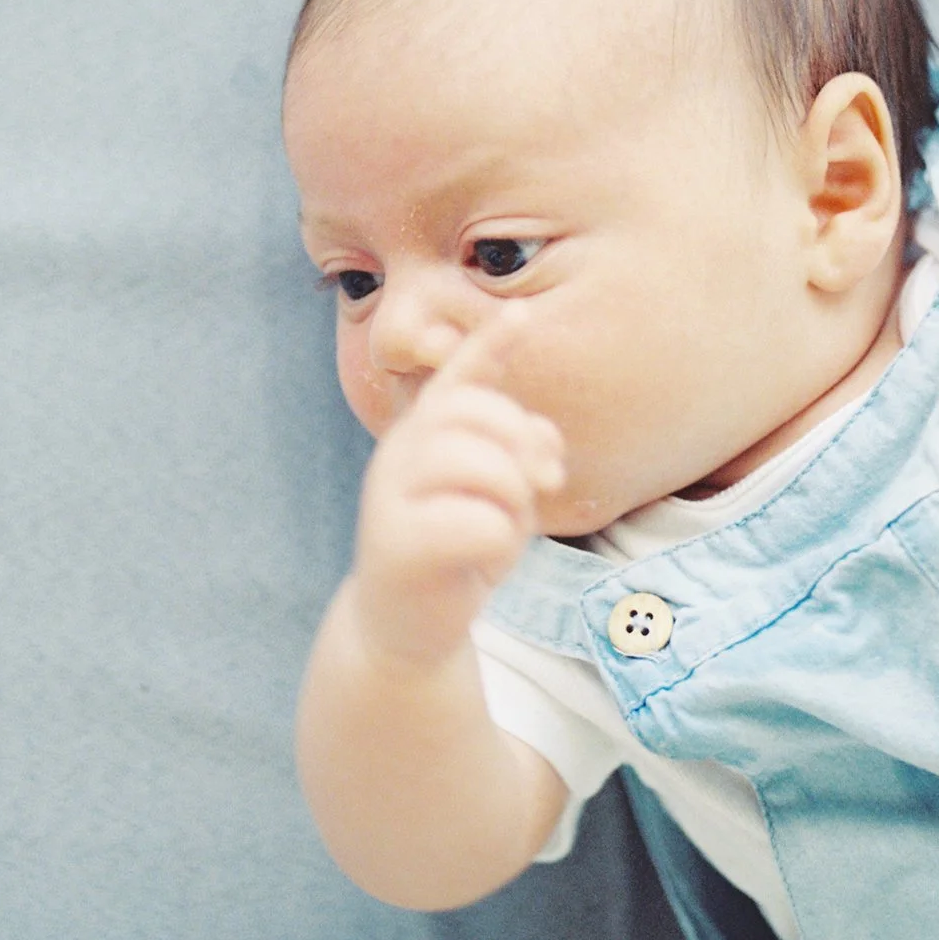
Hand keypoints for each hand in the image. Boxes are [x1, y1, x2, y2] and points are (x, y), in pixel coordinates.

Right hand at [347, 310, 566, 669]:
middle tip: (547, 480)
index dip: (488, 344)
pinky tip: (487, 561)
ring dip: (514, 498)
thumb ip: (514, 456)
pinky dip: (502, 542)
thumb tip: (545, 442)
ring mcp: (391, 496)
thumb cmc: (456, 549)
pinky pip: (478, 524)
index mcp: (423, 431)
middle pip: (474, 412)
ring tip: (508, 525)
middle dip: (524, 440)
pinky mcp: (397, 544)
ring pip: (480, 464)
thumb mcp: (493, 494)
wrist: (404, 626)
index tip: (522, 313)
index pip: (457, 377)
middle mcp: (399, 453)